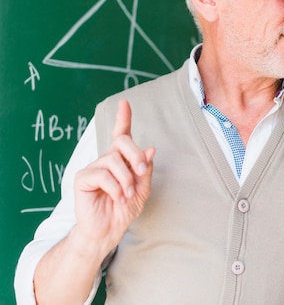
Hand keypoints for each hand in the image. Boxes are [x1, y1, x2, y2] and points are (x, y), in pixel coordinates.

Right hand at [73, 99, 155, 255]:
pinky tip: (117, 198)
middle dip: (136, 155)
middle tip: (142, 173)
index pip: (121, 134)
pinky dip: (115, 187)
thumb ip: (145, 169)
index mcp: (121, 160)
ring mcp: (93, 167)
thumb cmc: (124, 209)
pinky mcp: (83, 178)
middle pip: (122, 142)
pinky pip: (102, 174)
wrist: (108, 230)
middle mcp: (106, 160)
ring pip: (113, 159)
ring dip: (126, 179)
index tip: (125, 103)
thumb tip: (150, 149)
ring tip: (127, 194)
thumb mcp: (142, 189)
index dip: (123, 118)